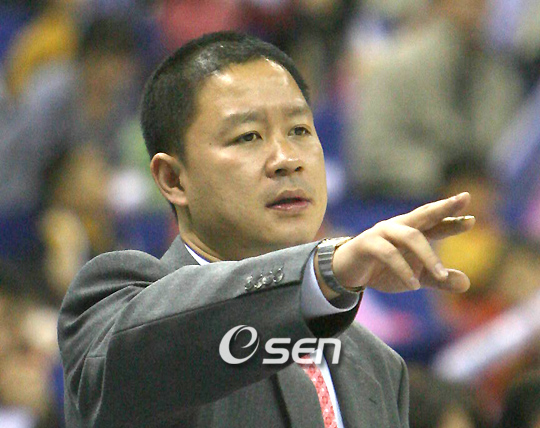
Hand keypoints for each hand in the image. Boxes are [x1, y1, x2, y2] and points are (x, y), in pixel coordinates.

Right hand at [332, 192, 474, 292]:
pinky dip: (403, 269)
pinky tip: (413, 285)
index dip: (452, 220)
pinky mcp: (368, 244)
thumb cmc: (382, 269)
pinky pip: (389, 254)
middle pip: (424, 214)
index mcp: (411, 231)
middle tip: (464, 198)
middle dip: (444, 207)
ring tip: (440, 274)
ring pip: (410, 236)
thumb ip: (437, 279)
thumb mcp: (414, 277)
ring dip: (428, 255)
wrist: (346, 272)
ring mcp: (382, 233)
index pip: (435, 223)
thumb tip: (467, 283)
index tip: (472, 220)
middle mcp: (398, 227)